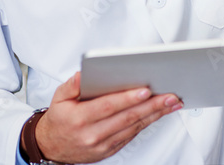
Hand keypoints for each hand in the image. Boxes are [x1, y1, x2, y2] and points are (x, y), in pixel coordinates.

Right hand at [35, 72, 182, 162]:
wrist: (52, 146)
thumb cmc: (60, 118)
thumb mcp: (59, 97)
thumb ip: (72, 84)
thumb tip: (83, 74)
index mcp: (79, 119)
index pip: (108, 106)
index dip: (128, 98)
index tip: (146, 89)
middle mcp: (92, 134)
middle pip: (127, 118)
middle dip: (152, 106)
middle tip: (170, 96)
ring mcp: (103, 144)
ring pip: (133, 127)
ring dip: (155, 115)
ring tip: (172, 103)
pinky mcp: (110, 149)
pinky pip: (131, 135)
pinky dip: (147, 123)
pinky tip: (158, 113)